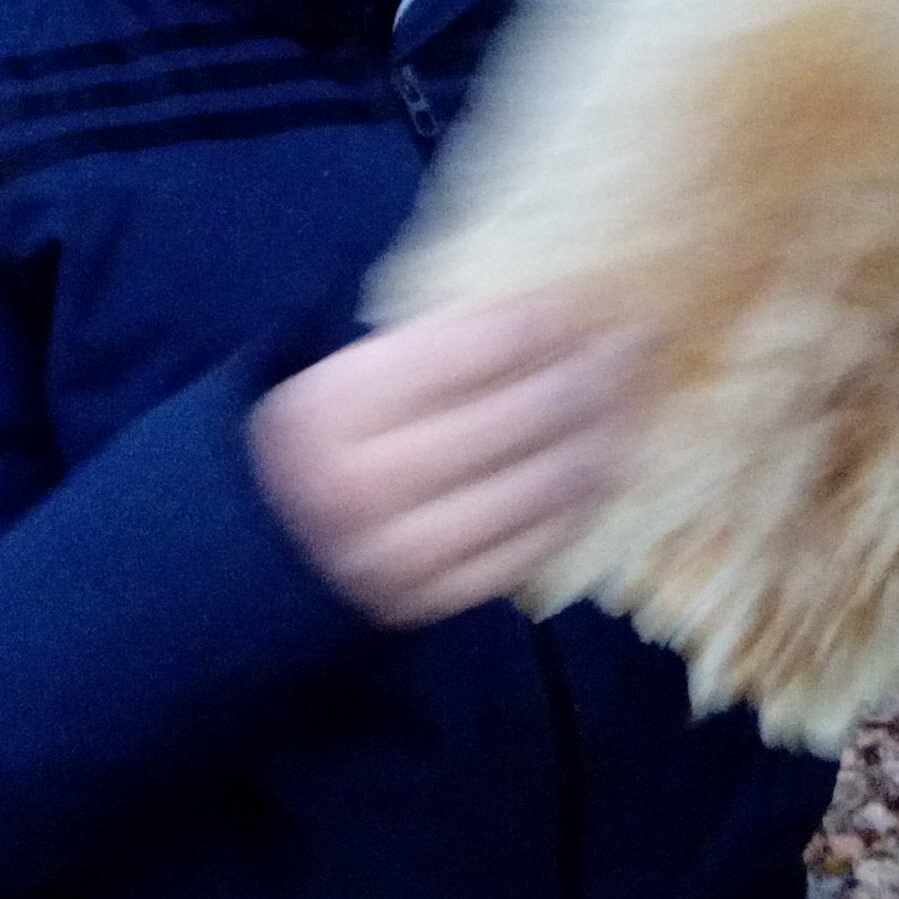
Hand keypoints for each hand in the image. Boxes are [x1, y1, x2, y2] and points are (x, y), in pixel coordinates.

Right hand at [251, 294, 636, 629]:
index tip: (599, 298)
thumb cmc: (315, 442)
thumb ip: (426, 342)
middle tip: (638, 343)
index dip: (554, 317)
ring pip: (543, 486)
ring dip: (605, 437)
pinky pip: (536, 545)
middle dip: (595, 373)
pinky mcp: (434, 599)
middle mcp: (368, 481)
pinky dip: (583, 500)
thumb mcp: (341, 374)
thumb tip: (549, 303)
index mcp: (338, 404)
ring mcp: (403, 551)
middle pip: (524, 414)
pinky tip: (605, 463)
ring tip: (632, 400)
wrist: (260, 553)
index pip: (483, 345)